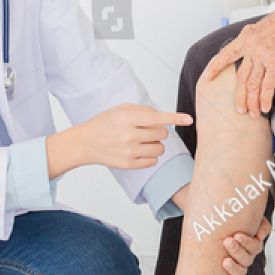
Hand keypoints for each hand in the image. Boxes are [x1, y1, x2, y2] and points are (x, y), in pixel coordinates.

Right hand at [50, 104, 190, 174]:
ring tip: (141, 142)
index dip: (176, 118)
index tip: (189, 119)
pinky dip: (149, 157)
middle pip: (162, 134)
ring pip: (159, 149)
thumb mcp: (121, 109)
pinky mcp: (128, 165)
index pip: (158, 118)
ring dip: (155, 145)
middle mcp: (129, 135)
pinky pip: (152, 162)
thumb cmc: (104, 123)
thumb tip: (162, 117)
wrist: (85, 142)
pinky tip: (138, 151)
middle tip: (147, 131)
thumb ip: (143, 110)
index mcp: (128, 118)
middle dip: (159, 132)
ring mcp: (129, 151)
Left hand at [204, 6, 274, 117]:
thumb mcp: (264, 24)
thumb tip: (257, 45)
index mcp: (246, 36)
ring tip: (252, 114)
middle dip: (239, 96)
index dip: (216, 67)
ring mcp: (262, 56)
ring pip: (252, 84)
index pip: (226, 54)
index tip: (208, 77)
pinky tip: (265, 107)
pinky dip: (265, 99)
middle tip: (238, 109)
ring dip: (252, 102)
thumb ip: (257, 37)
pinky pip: (267, 86)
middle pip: (240, 77)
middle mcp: (251, 47)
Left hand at [221, 218, 268, 274]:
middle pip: (247, 258)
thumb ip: (261, 224)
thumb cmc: (239, 223)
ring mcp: (240, 265)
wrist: (224, 226)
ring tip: (225, 261)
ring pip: (242, 271)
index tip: (237, 235)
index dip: (247, 242)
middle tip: (228, 242)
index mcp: (253, 244)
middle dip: (237, 251)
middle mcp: (247, 256)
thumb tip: (260, 235)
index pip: (255, 246)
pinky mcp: (233, 274)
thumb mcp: (253, 220)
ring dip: (234, 267)